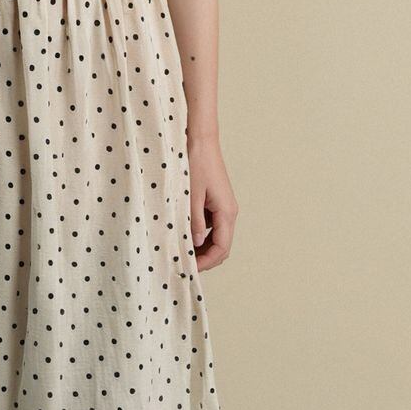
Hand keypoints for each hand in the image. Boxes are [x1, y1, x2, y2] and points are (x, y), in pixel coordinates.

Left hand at [188, 135, 237, 271]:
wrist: (200, 141)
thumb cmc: (196, 164)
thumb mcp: (191, 195)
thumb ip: (195, 221)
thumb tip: (197, 243)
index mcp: (226, 212)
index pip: (221, 248)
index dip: (206, 262)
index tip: (188, 268)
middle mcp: (229, 212)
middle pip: (221, 246)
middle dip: (205, 258)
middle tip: (183, 264)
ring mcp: (223, 208)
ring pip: (216, 237)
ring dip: (202, 248)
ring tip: (181, 252)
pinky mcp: (216, 203)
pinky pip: (212, 226)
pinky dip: (201, 235)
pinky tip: (184, 236)